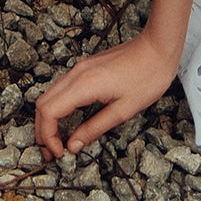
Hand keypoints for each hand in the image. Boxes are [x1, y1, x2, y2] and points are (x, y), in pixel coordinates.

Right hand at [34, 32, 181, 158]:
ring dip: (48, 119)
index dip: (47, 136)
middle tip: (53, 153)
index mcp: (84, 85)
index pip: (49, 112)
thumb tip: (73, 146)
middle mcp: (76, 74)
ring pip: (50, 94)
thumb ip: (94, 128)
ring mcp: (79, 68)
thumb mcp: (123, 111)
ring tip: (58, 141)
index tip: (58, 153)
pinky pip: (62, 88)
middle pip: (42, 103)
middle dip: (42, 130)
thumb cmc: (147, 78)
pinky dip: (58, 107)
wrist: (157, 48)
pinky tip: (68, 121)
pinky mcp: (85, 67)